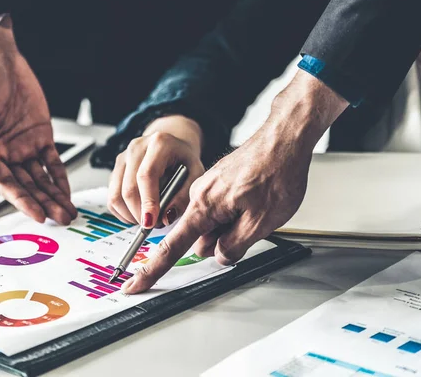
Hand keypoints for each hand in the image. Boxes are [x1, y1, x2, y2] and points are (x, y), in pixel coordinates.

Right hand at [0, 17, 75, 223]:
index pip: (6, 184)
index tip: (37, 215)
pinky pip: (53, 161)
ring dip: (55, 196)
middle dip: (45, 203)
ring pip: (42, 178)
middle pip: (28, 186)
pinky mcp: (42, 136)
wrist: (0, 59)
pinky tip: (68, 192)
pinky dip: (60, 177)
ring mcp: (25, 147)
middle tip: (61, 218)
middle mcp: (7, 155)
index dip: (22, 201)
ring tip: (69, 212)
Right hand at [108, 115, 204, 227]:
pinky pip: (111, 197)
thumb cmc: (185, 160)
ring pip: (116, 195)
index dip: (147, 201)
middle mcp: (136, 148)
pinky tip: (137, 213)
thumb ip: (183, 196)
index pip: (146, 175)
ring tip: (147, 219)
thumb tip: (166, 217)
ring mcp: (123, 158)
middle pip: (128, 188)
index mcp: (159, 144)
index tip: (151, 222)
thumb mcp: (195, 174)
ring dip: (130, 215)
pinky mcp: (116, 169)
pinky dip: (122, 212)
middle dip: (139, 213)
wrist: (173, 144)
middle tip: (154, 225)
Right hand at [122, 70, 348, 292]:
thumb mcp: (261, 222)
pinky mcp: (221, 181)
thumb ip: (234, 245)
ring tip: (261, 205)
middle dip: (222, 240)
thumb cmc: (277, 172)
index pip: (173, 246)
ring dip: (234, 224)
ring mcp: (210, 186)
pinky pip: (222, 207)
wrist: (285, 137)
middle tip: (254, 223)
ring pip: (215, 221)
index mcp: (204, 205)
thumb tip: (218, 256)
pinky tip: (258, 198)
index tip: (134, 284)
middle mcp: (201, 194)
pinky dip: (238, 211)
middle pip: (200, 235)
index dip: (153, 269)